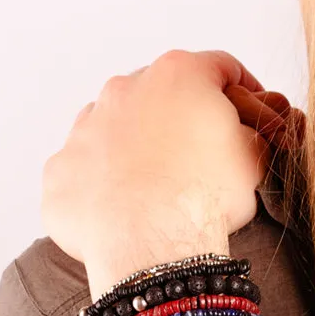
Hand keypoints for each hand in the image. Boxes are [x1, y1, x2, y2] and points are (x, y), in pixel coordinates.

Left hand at [42, 49, 277, 301]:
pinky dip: (103, 181)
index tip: (250, 114)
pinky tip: (125, 207)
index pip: (219, 68)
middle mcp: (125, 89)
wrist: (151, 247)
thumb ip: (247, 132)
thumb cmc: (207, 197)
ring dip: (137, 145)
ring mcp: (85, 128)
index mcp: (179, 74)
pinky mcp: (59, 169)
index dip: (242, 90)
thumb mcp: (255, 156)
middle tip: (202, 154)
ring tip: (159, 185)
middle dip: (182, 116)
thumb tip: (242, 135)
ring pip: (117, 126)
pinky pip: (85, 168)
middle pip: (162, 93)